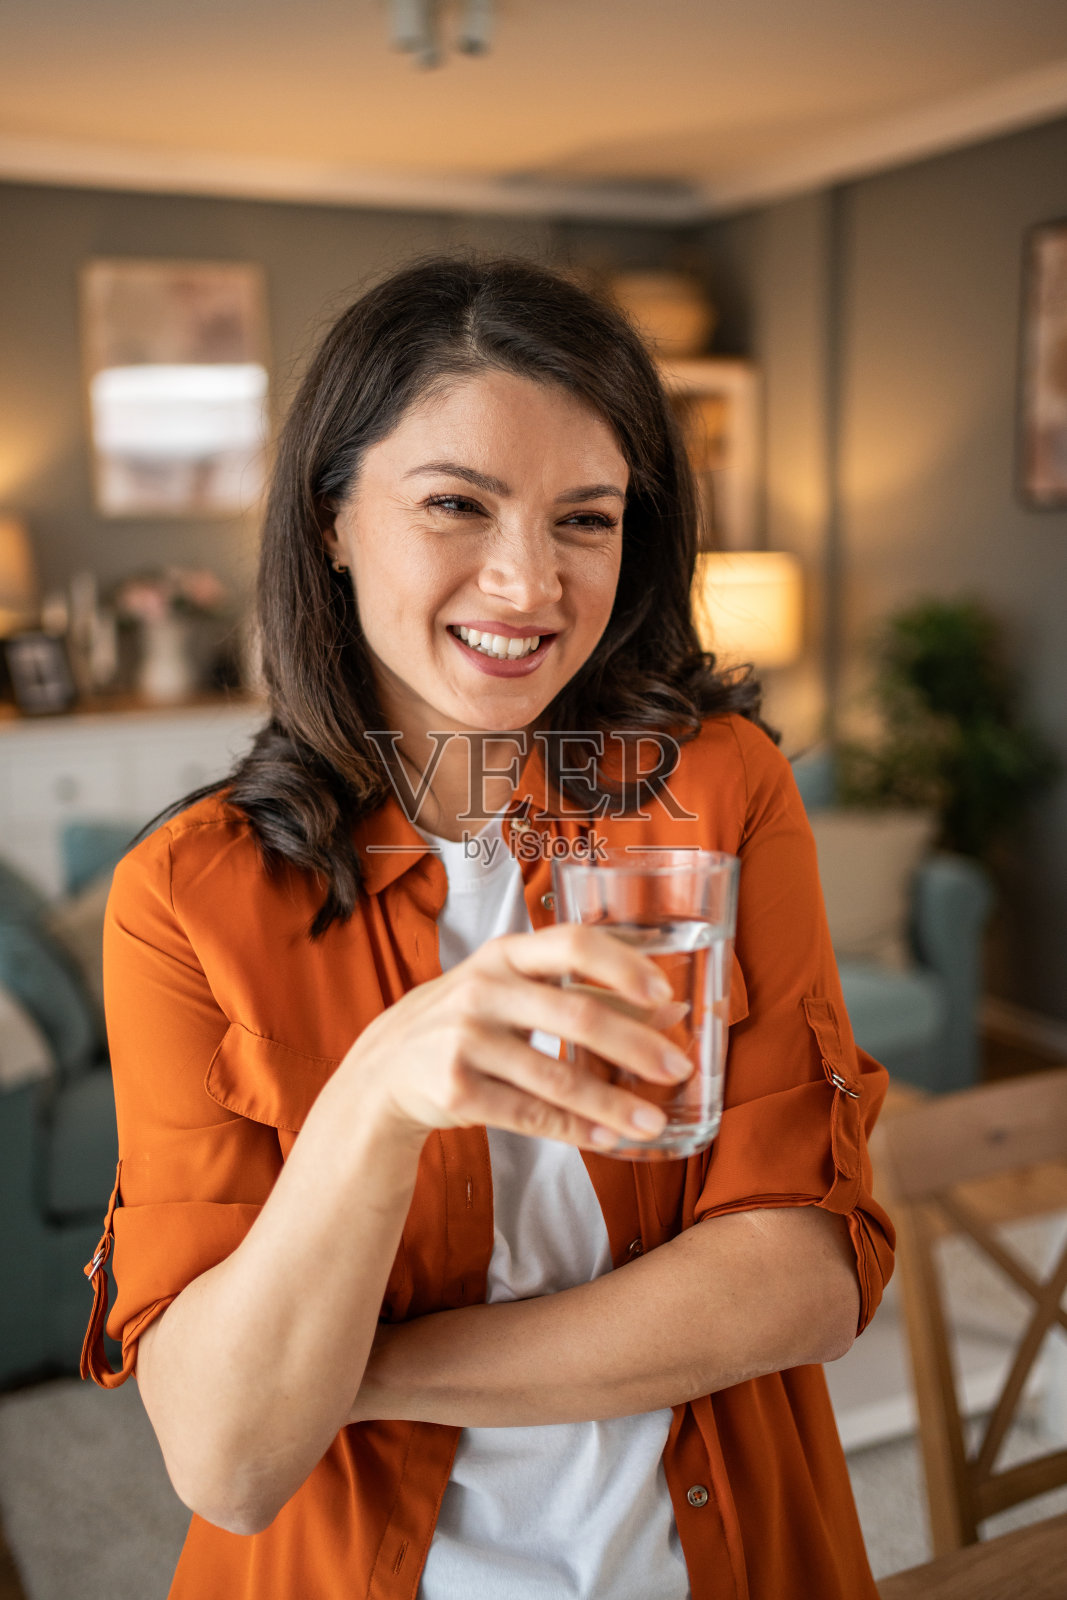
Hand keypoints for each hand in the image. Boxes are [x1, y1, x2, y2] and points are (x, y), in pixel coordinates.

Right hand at [341, 925, 692, 1153]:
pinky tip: (609, 1138)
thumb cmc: (470, 1020)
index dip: (622, 965)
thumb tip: (670, 1008)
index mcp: (505, 954)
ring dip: (611, 1103)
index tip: (665, 992)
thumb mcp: (519, 992)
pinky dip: (574, 1129)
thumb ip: (590, 995)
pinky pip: (529, 1114)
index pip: (571, 943)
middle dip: (634, 1045)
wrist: (386, 1068)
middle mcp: (483, 990)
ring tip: (652, 1123)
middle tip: (677, 1068)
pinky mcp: (455, 1089)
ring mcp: (465, 1040)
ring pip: (555, 1076)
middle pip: (573, 1015)